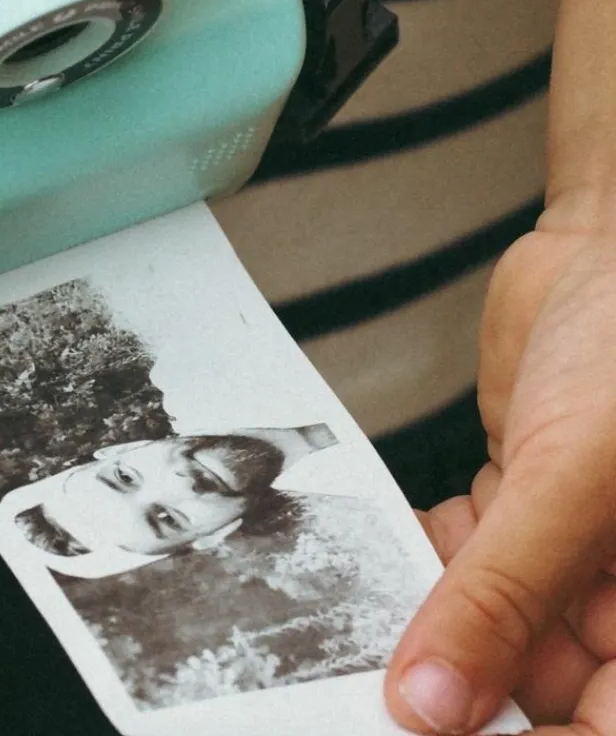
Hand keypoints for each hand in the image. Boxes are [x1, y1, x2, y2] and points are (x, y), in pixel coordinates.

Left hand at [382, 224, 615, 732]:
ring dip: (424, 617)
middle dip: (449, 688)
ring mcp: (575, 552)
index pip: (598, 726)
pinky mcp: (527, 504)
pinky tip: (380, 551)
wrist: (608, 250)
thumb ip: (506, 594)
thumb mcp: (578, 476)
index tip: (418, 734)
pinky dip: (425, 556)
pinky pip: (468, 558)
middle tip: (352, 683)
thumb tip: (432, 711)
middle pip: (534, 688)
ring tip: (348, 620)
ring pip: (490, 622)